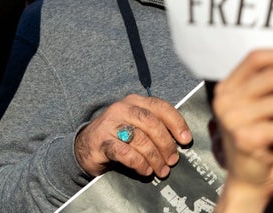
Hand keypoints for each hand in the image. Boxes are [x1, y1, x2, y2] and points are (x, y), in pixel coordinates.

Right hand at [74, 93, 192, 178]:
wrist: (86, 146)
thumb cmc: (118, 137)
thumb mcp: (136, 126)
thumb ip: (155, 128)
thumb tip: (180, 142)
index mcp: (134, 102)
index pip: (160, 106)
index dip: (176, 123)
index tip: (186, 140)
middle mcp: (121, 109)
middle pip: (151, 123)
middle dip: (166, 144)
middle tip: (172, 160)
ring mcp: (110, 124)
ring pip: (140, 139)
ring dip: (155, 157)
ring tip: (161, 170)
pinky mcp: (102, 141)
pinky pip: (125, 153)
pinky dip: (139, 163)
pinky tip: (145, 170)